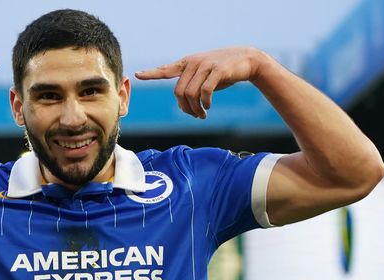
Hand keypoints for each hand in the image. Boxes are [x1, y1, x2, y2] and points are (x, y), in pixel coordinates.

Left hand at [135, 47, 264, 118]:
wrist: (246, 60)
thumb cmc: (222, 70)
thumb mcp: (203, 75)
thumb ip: (191, 85)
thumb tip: (182, 105)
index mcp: (187, 63)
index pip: (165, 70)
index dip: (152, 74)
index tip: (137, 75)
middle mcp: (193, 63)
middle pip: (179, 92)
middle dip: (185, 108)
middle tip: (195, 116)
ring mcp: (205, 66)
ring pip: (190, 94)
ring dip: (195, 109)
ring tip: (202, 114)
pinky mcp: (217, 71)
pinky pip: (205, 92)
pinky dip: (205, 103)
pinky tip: (208, 106)